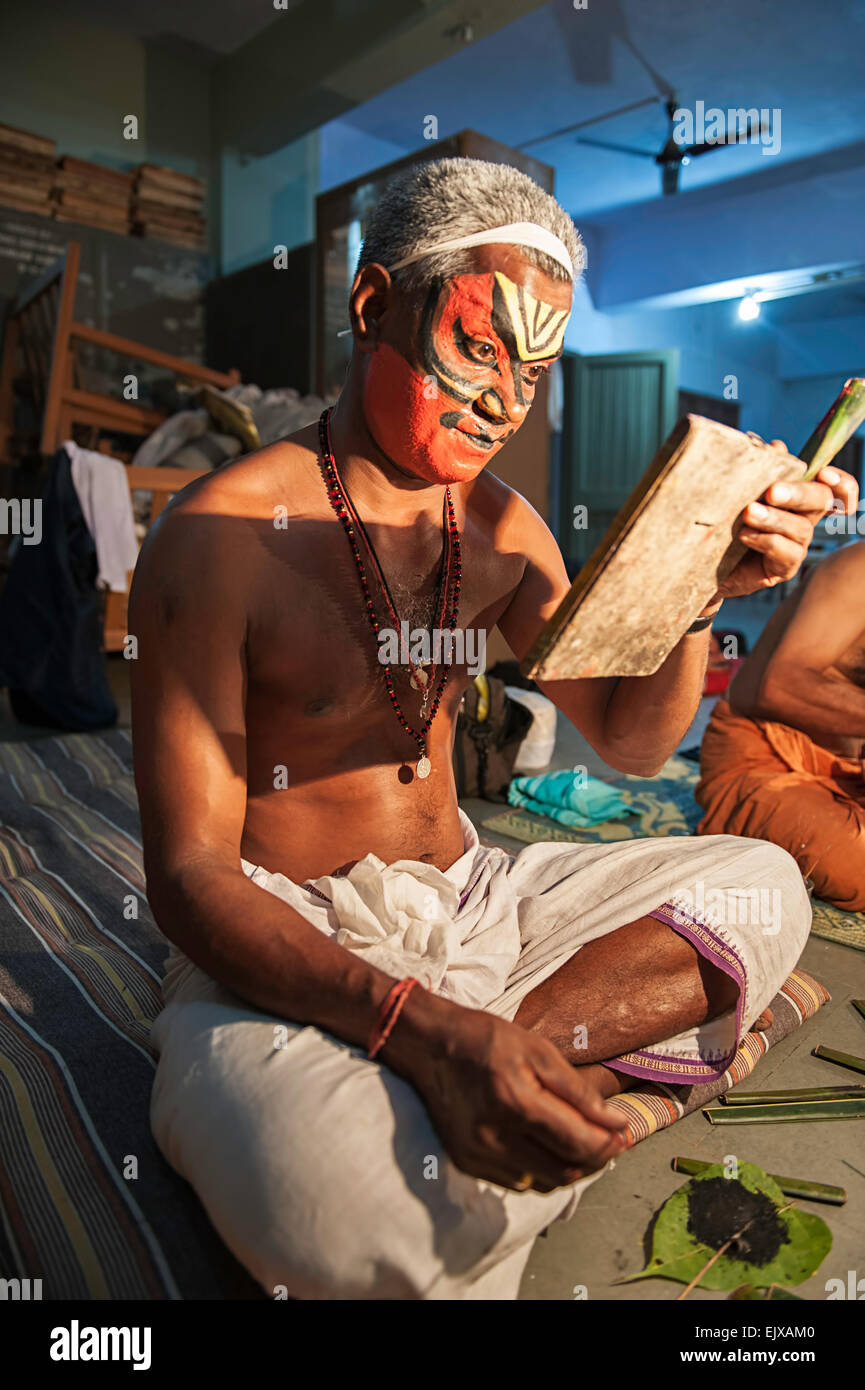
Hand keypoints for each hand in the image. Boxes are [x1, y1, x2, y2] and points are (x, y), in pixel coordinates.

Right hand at [390, 996, 627, 1191]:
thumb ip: (577, 1091)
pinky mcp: (467, 1163)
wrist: (428, 1046)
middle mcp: (495, 1137)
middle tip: (610, 1141)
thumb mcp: (537, 1050)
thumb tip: (615, 1123)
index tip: (625, 1135)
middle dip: (595, 1159)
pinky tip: (548, 1148)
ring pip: (544, 1182)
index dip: (608, 1144)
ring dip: (570, 1169)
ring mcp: (478, 1155)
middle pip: (564, 1171)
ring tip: (583, 1145)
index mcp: (516, 1102)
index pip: (577, 1143)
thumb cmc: (486, 1040)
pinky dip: (541, 1171)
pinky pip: (518, 1182)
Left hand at [713, 450, 858, 600]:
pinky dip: (767, 541)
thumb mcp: (738, 491)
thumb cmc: (723, 521)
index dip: (841, 483)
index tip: (825, 474)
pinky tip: (745, 535)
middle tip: (772, 491)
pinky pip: (787, 553)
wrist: (702, 560)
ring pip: (801, 528)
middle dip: (798, 493)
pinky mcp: (784, 567)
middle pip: (821, 501)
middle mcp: (802, 519)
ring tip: (749, 513)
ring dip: (774, 518)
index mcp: (797, 498)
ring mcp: (796, 545)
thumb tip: (777, 447)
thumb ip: (759, 470)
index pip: (833, 489)